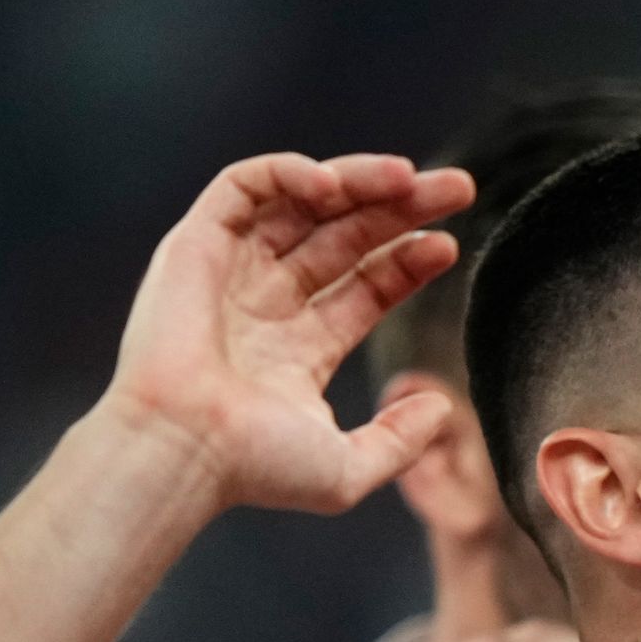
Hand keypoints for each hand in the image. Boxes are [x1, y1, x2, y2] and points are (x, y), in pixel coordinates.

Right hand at [98, 153, 476, 517]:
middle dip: (400, 209)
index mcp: (299, 348)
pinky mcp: (195, 244)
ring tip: (409, 177)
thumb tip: (442, 406)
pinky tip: (333, 185)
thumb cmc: (253, 468)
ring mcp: (231, 271)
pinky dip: (288, 172)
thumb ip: (401, 440)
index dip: (407, 261)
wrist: (183, 450)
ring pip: (301, 204)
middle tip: (457, 188)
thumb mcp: (348, 468)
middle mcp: (266, 303)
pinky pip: (243, 186)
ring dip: (357, 181)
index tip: (447, 246)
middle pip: (344, 237)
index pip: (365, 287)